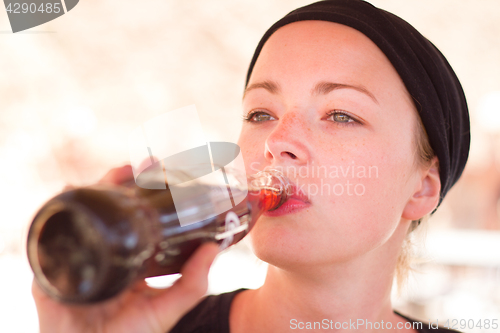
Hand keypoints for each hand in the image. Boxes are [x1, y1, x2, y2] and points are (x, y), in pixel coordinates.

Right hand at [32, 165, 219, 332]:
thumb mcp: (166, 309)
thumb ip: (192, 284)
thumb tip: (214, 248)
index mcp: (128, 257)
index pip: (136, 218)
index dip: (146, 194)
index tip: (161, 173)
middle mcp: (104, 250)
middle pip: (111, 208)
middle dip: (124, 182)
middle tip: (143, 167)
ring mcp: (79, 252)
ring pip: (87, 210)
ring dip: (100, 186)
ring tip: (118, 173)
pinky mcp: (53, 261)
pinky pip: (53, 228)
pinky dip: (62, 205)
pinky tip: (73, 190)